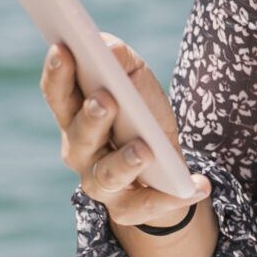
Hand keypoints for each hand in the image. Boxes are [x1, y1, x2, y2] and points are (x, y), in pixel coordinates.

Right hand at [40, 36, 208, 230]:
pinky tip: (198, 186)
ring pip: (106, 176)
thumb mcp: (137, 81)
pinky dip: (170, 198)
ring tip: (145, 150)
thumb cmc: (142, 116)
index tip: (63, 48)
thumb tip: (110, 47)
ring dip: (125, 162)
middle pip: (79, 136)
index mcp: (74, 117)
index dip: (58, 73)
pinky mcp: (127, 210)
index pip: (58, 96)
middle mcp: (79, 152)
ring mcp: (100, 184)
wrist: (165, 168)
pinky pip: (146, 206)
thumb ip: (122, 62)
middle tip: (106, 99)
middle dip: (91, 117)